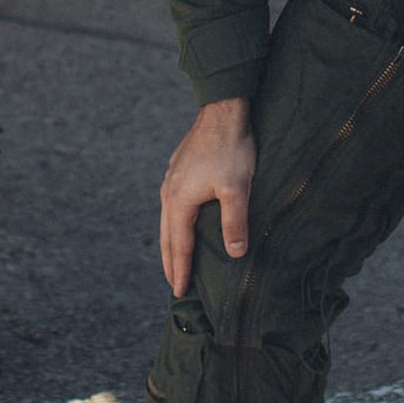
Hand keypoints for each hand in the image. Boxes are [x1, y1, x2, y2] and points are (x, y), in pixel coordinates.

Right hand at [160, 98, 255, 296]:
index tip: (180, 292)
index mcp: (179, 200)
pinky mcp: (179, 169)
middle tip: (174, 285)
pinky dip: (175, 224)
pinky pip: (173, 205)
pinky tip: (183, 223)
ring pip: (168, 220)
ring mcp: (172, 179)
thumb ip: (235, 223)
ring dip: (171, 243)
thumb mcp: (237, 188)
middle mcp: (169, 192)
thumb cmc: (230, 148)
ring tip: (176, 260)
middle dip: (171, 262)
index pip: (179, 245)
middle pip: (166, 236)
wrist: (223, 110)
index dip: (181, 270)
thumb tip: (235, 253)